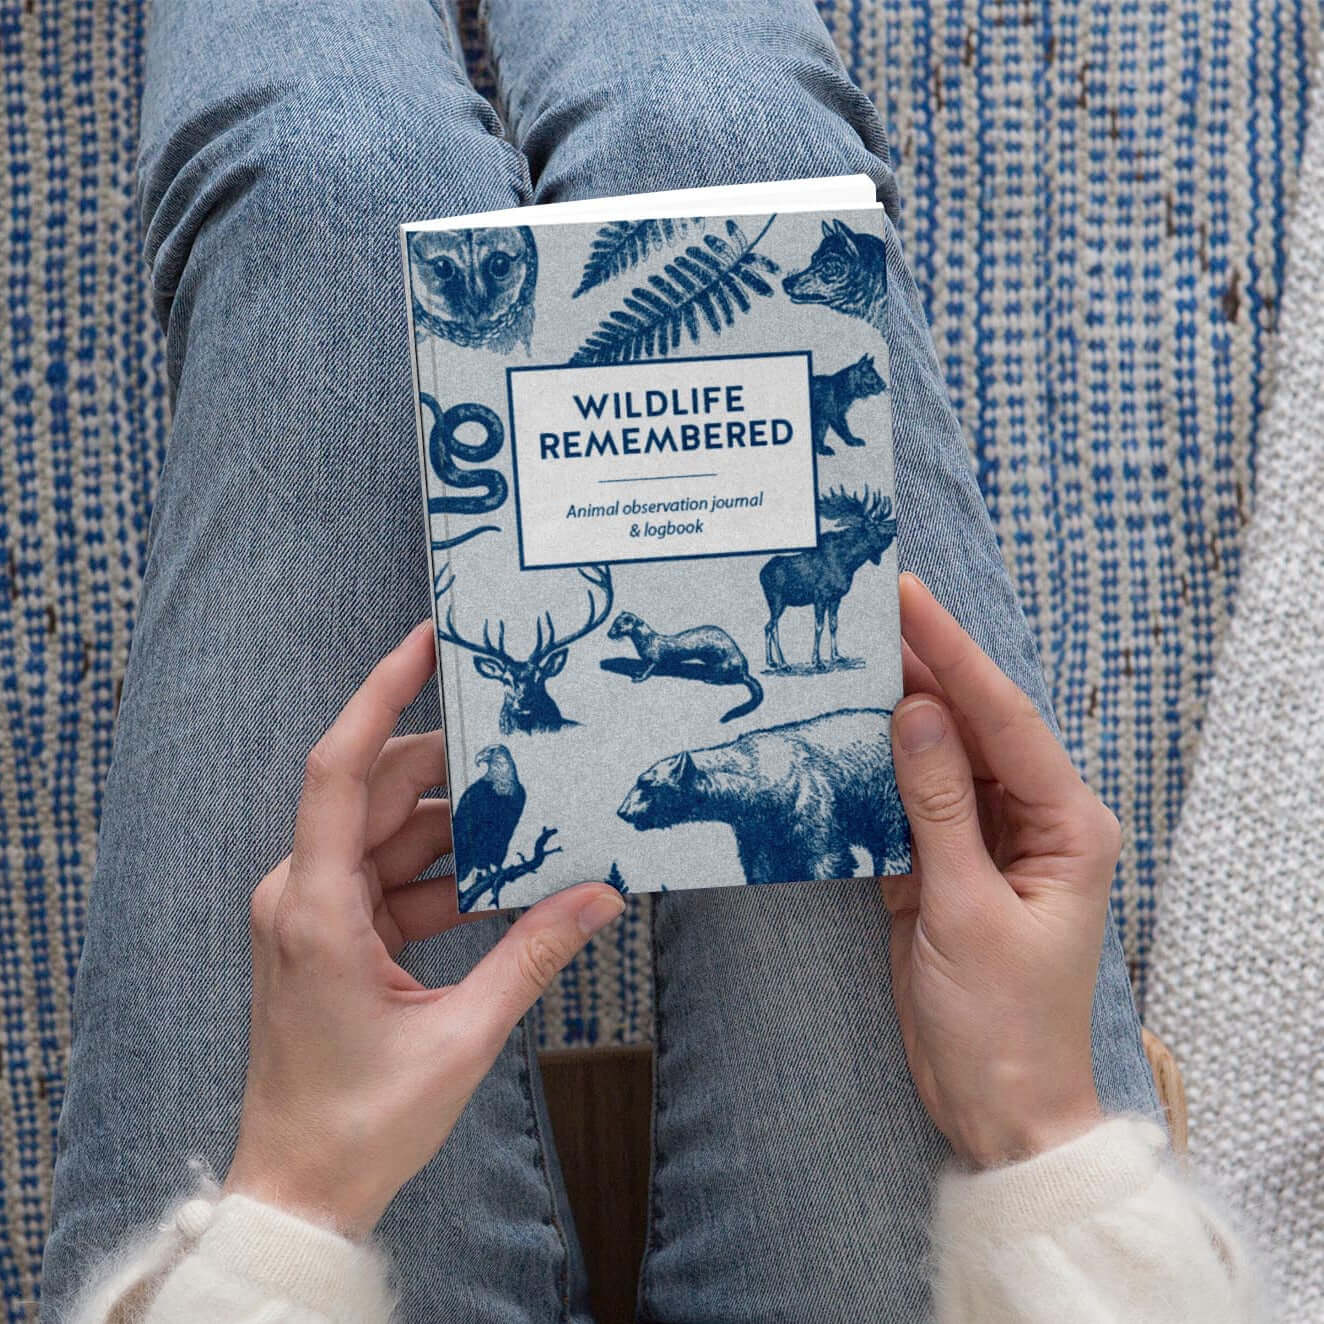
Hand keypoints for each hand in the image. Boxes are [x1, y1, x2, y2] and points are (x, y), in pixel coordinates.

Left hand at [223, 620, 624, 1237]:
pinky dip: (447, 878)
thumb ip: (533, 954)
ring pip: (391, 837)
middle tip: (528, 752)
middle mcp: (301, 895)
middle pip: (379, 794)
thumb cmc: (359, 1122)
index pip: (339, 768)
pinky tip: (507, 887)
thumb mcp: (462, 1035)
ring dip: (459, 833)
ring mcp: (313, 914)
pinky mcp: (330, 936)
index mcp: (314, 908)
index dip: (381, 694)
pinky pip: (394, 880)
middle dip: (454, 773)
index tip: (425, 641)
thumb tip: (602, 896)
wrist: (301, 1191)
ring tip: (534, 825)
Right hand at [884, 574, 1114, 1167]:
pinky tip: (841, 733)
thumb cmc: (1002, 1022)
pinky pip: (910, 800)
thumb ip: (938, 806)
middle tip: (872, 607)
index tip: (908, 598)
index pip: (1005, 719)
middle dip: (925, 668)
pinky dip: (876, 770)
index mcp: (1066, 824)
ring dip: (896, 712)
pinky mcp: (944, 865)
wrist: (995, 1106)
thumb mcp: (965, 910)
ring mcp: (985, 840)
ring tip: (850, 653)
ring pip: (939, 757)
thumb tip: (915, 712)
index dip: (954, 654)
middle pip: (974, 726)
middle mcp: (1032, 819)